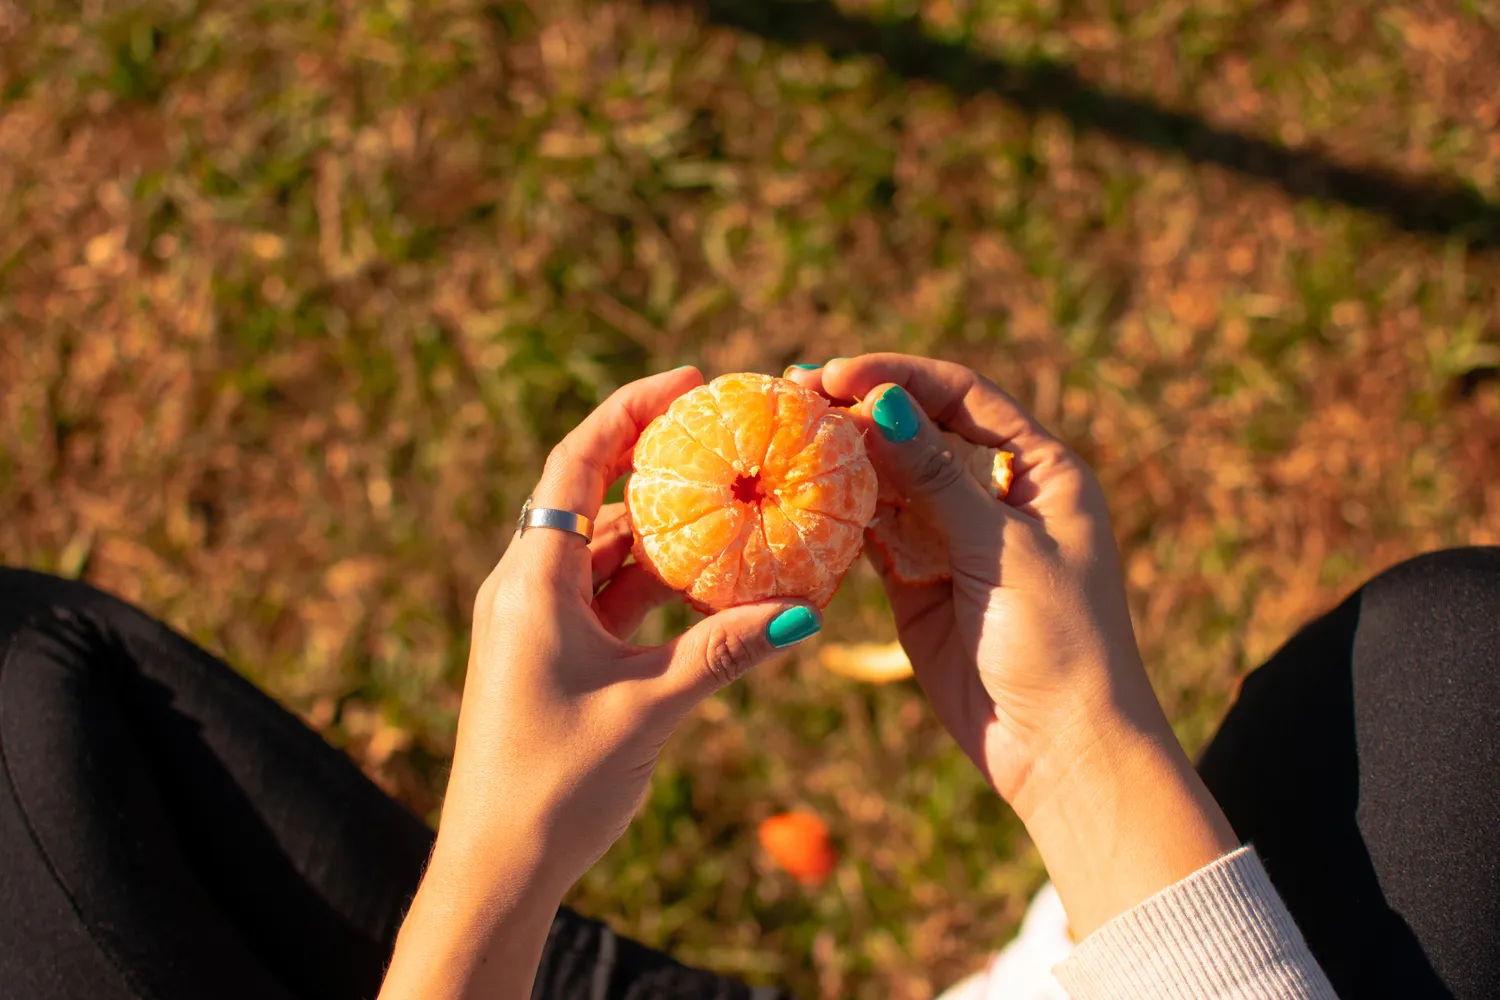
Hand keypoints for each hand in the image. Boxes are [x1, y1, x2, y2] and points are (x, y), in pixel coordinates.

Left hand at [380, 367, 821, 999]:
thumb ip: (724, 652)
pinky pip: (608, 596)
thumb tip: (806, 612)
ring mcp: (537, 621)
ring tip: (734, 512)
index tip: (689, 381)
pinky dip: (655, 584)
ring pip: (607, 551)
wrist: (495, 870)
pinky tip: (710, 586)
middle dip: (658, 467)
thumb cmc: (554, 786)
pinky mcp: (552, 653)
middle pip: (593, 497)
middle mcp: (526, 587)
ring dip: (665, 535)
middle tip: (726, 441)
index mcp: (531, 581)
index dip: (629, 410)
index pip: (576, 462)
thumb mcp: (650, 710)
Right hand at [787, 354, 1236, 936]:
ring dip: (842, 464)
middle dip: (860, 414)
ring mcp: (955, 543)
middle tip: (790, 396)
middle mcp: (996, 498)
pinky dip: (839, 521)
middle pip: (919, 433)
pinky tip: (797, 501)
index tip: (837, 373)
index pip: (963, 396)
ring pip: (890, 485)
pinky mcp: (920, 587)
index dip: (900, 376)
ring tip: (781, 440)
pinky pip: (873, 540)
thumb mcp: (1002, 548)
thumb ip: (937, 478)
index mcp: (1041, 472)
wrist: (1063, 752)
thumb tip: (882, 402)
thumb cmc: (1060, 640)